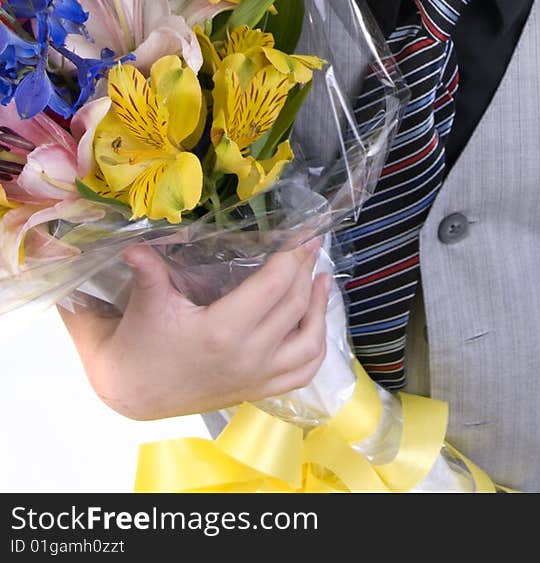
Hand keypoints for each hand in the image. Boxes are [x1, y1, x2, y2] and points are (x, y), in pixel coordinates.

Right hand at [57, 237, 331, 420]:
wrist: (135, 391)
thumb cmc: (142, 340)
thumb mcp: (147, 302)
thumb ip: (148, 270)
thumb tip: (134, 245)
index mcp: (221, 331)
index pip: (274, 285)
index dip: (293, 255)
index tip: (304, 232)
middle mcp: (247, 356)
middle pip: (294, 305)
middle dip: (306, 269)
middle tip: (310, 243)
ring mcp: (257, 378)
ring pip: (309, 342)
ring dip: (320, 308)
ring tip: (321, 278)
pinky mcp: (259, 390)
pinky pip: (303, 372)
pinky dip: (317, 345)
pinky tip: (315, 320)